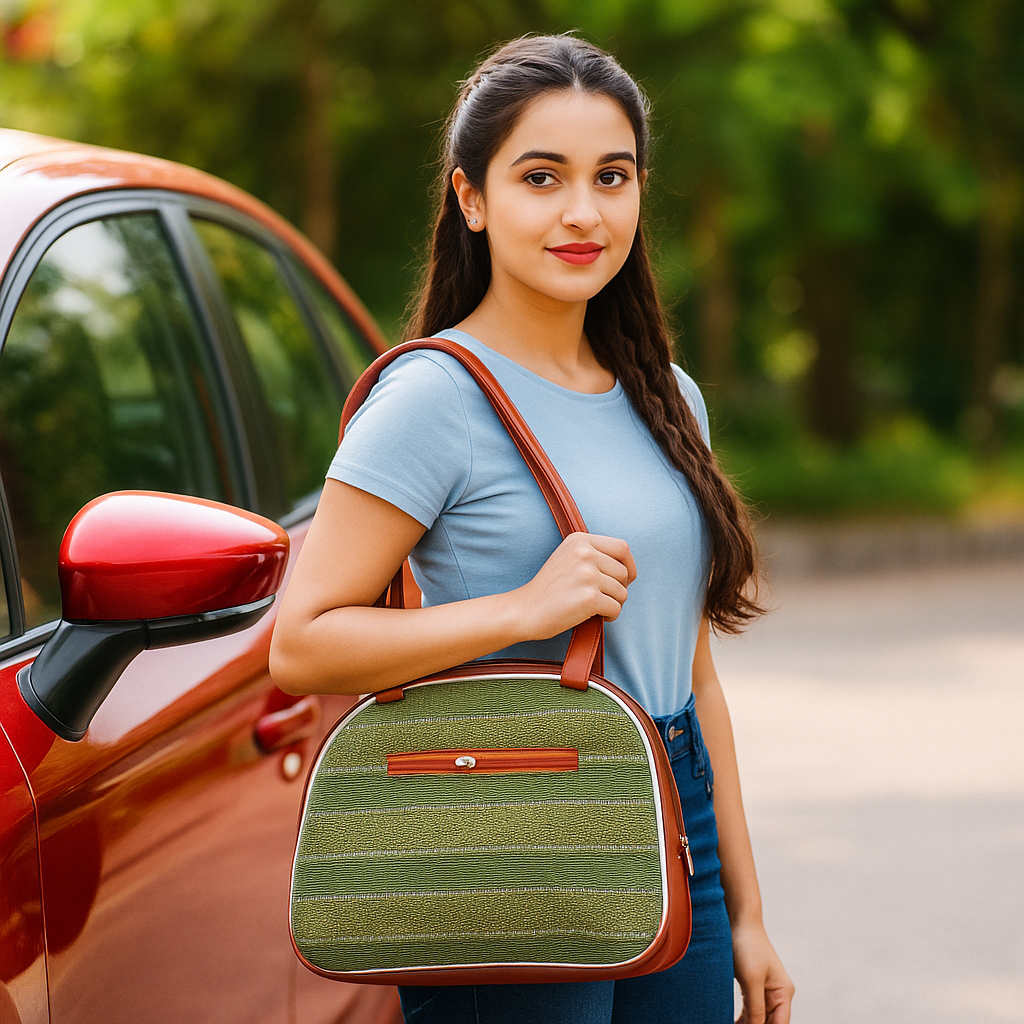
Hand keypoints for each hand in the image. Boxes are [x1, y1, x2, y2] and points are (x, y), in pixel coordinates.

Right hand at [515, 532, 636, 639]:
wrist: (525, 610)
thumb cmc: (548, 589)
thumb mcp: (568, 557)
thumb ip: (593, 554)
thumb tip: (628, 566)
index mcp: (580, 540)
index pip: (622, 547)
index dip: (629, 565)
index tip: (625, 579)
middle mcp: (585, 553)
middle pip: (624, 572)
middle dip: (620, 588)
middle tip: (605, 598)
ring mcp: (587, 575)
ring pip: (622, 592)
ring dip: (614, 604)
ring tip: (597, 608)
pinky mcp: (589, 598)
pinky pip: (616, 608)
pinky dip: (610, 616)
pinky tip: (594, 616)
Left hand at [733, 921, 793, 1023]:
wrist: (738, 920)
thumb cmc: (747, 946)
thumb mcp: (751, 980)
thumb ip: (756, 1009)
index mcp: (783, 993)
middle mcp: (777, 994)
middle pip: (769, 1023)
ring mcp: (764, 990)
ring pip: (757, 1019)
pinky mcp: (751, 986)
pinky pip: (749, 1010)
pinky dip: (741, 1019)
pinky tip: (730, 1021)